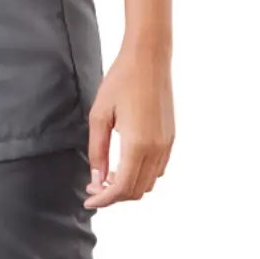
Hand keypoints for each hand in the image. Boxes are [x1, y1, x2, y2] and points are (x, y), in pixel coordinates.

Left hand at [84, 46, 173, 207]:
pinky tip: (125, 164)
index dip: (103, 199)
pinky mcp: (171, 138)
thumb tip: (96, 180)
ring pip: (149, 183)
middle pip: (136, 191)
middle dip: (113, 196)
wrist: (149, 59)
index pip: (121, 188)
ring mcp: (166, 144)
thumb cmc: (120, 82)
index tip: (88, 199)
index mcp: (137, 145)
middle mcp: (156, 149)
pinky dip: (141, 176)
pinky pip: (158, 169)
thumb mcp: (99, 116)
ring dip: (128, 186)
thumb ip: (97, 151)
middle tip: (94, 186)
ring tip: (108, 175)